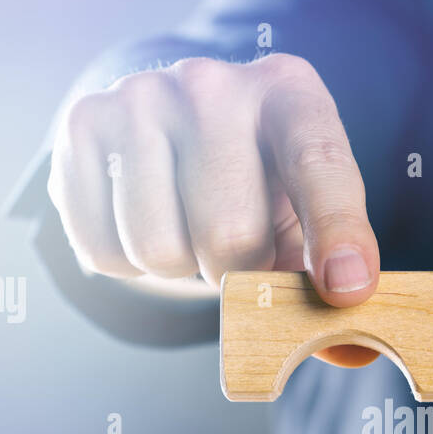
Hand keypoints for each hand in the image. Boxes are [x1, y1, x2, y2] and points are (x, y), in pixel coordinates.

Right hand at [48, 53, 380, 365]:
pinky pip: (103, 250)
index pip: (320, 167)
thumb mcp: (309, 208)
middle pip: (229, 235)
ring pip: (158, 250)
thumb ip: (336, 271)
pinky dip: (127, 264)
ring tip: (188, 224)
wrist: (173, 128)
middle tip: (237, 248)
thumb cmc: (262, 182)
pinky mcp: (83, 124)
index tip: (348, 289)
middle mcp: (213, 83)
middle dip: (237, 271)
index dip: (336, 233)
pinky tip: (143, 217)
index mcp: (291, 95)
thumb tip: (350, 350)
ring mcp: (141, 96)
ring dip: (178, 268)